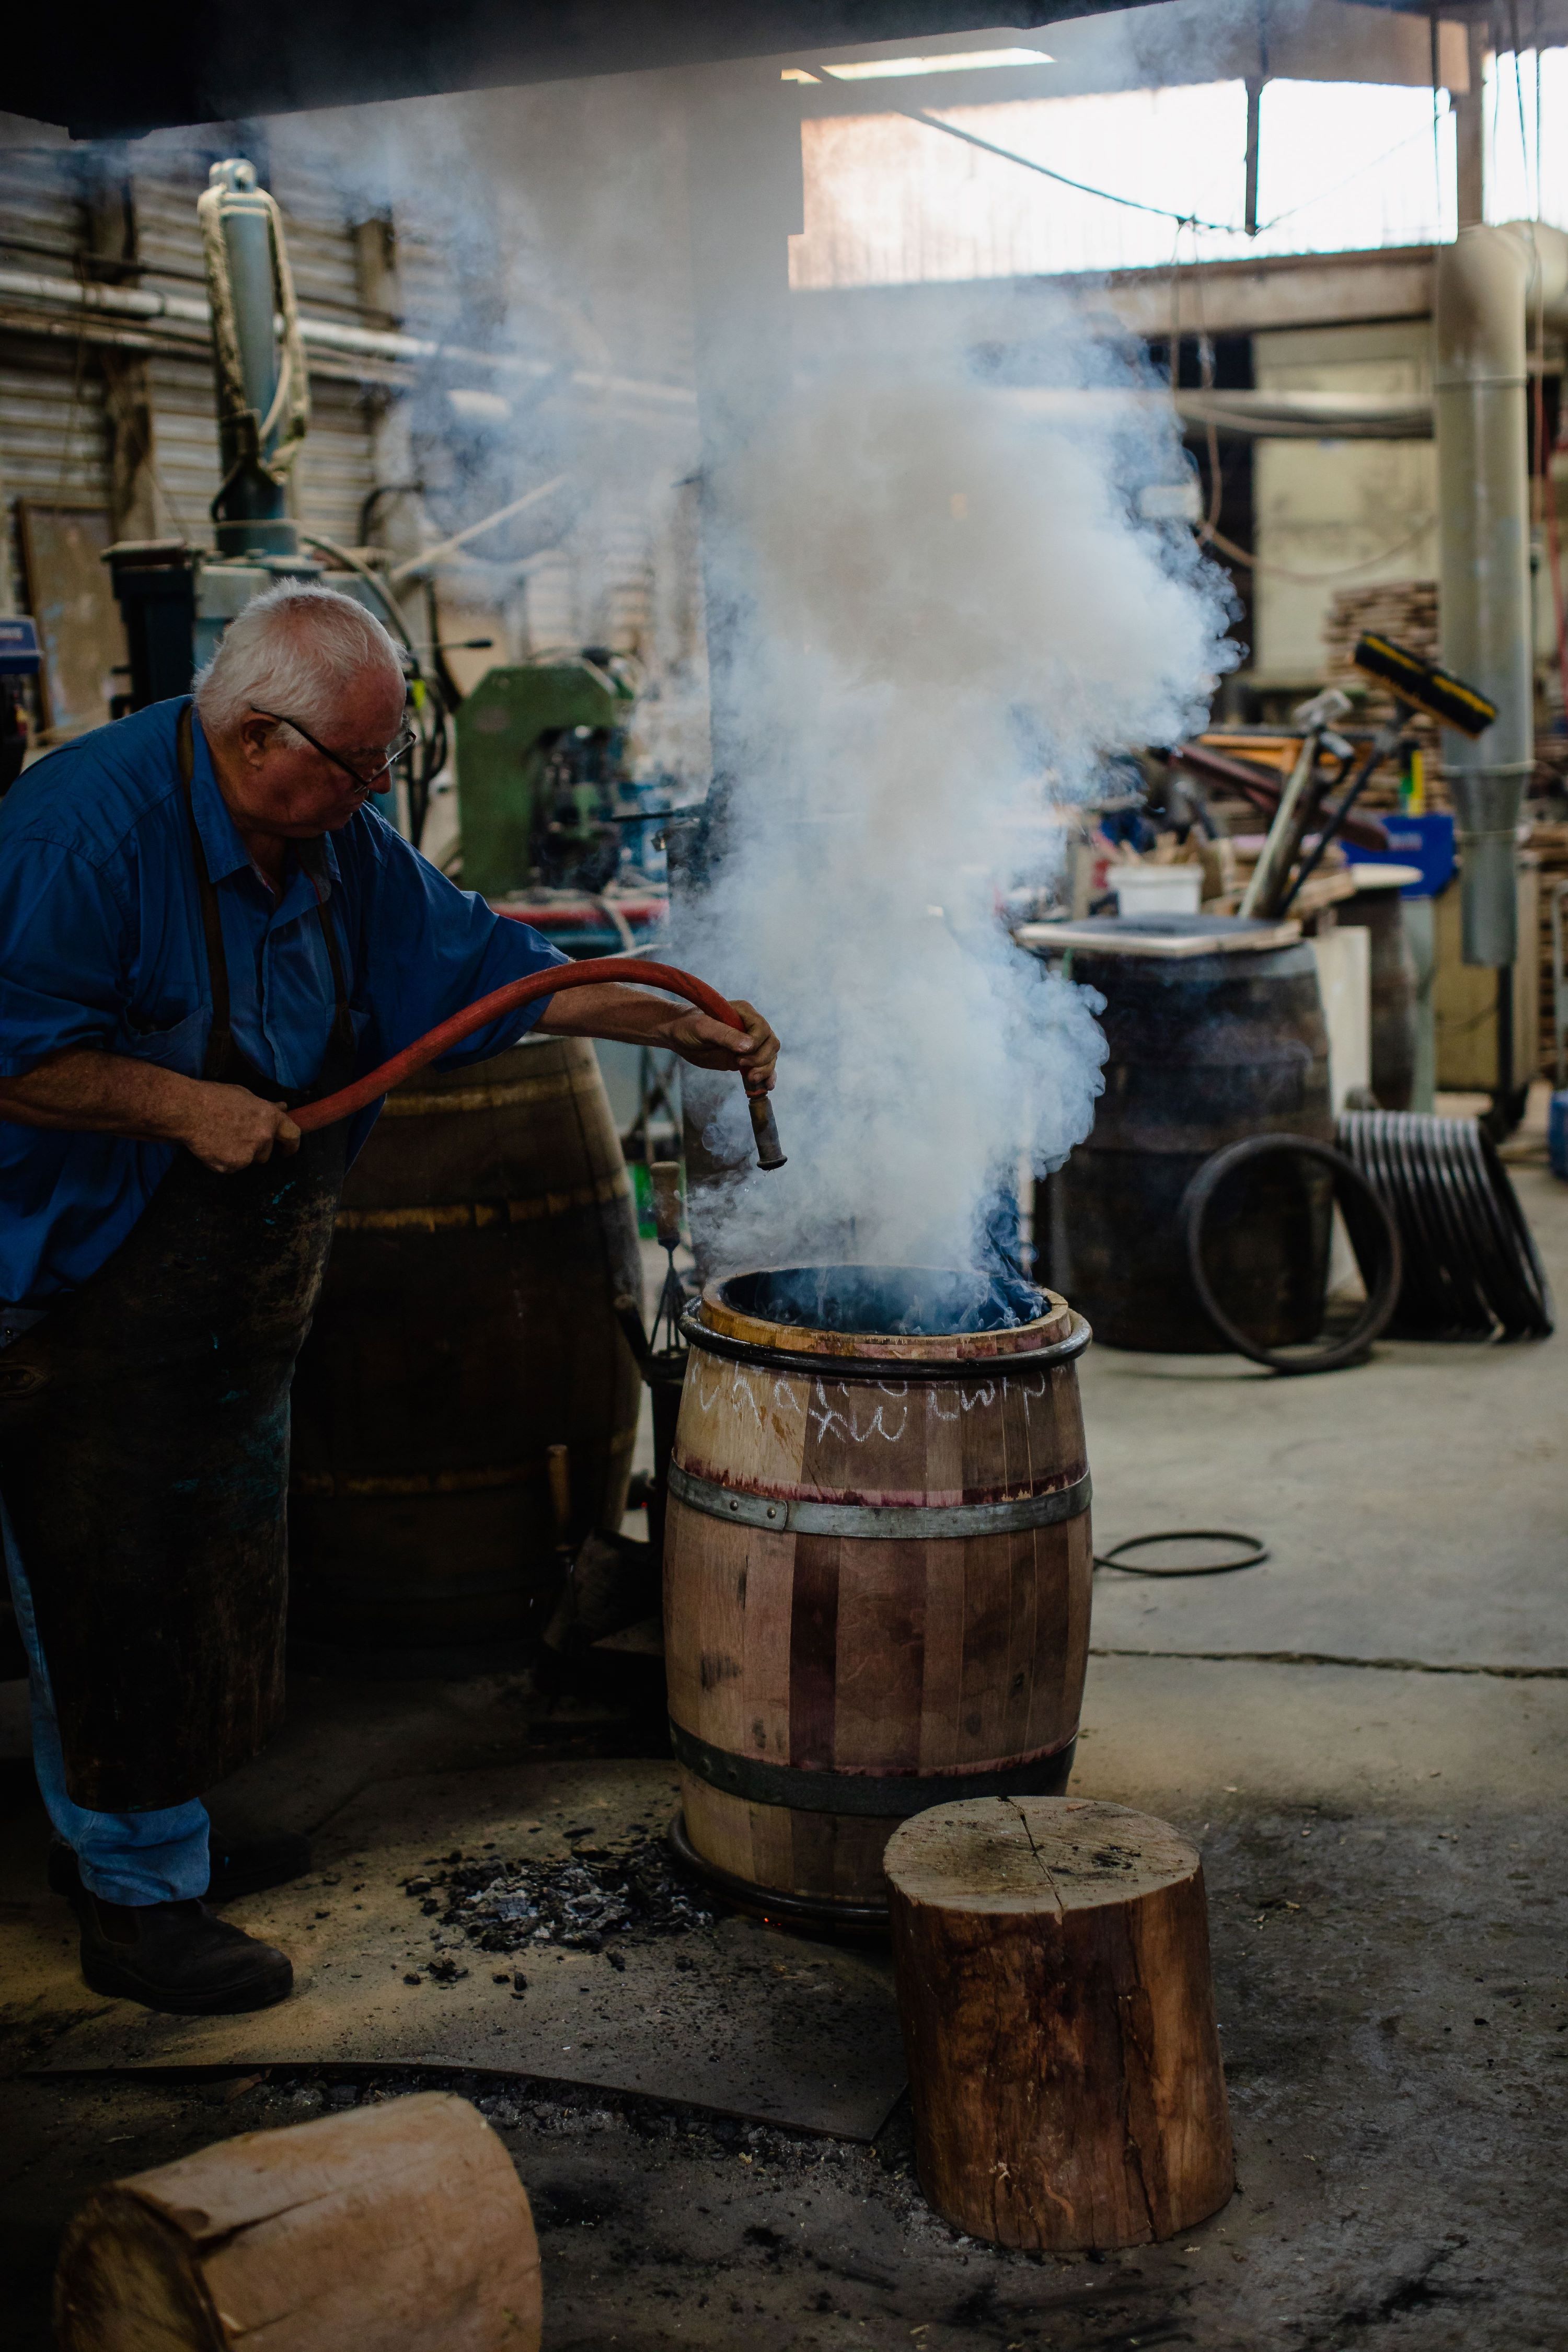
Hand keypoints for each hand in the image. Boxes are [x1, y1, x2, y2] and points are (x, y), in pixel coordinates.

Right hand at [177, 1082, 301, 1173]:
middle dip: (256, 1149)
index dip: (292, 1144)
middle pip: (266, 1153)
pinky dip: (223, 1161)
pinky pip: (231, 1167)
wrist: (189, 1111)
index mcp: (270, 1118)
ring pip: (248, 1161)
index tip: (287, 1150)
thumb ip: (266, 1107)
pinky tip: (212, 1146)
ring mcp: (248, 1154)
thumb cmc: (214, 1098)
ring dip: (240, 1155)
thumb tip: (282, 1108)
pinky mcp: (232, 1166)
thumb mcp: (245, 1096)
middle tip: (237, 1138)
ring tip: (220, 1138)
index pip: (293, 1135)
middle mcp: (263, 1137)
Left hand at [662, 998, 779, 1091]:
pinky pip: (762, 1067)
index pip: (763, 1029)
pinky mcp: (745, 1058)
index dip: (756, 1044)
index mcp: (744, 1013)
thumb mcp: (703, 1028)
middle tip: (744, 1069)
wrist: (678, 1036)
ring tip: (752, 1080)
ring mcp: (750, 1044)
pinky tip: (766, 1086)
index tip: (740, 1055)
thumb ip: (725, 1035)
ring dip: (765, 1070)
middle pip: (771, 1044)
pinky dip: (767, 1076)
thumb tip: (749, 1046)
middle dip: (762, 1060)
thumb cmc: (689, 1026)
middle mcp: (751, 1027)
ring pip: (770, 1057)